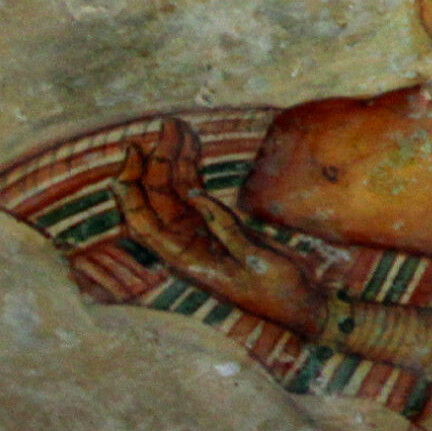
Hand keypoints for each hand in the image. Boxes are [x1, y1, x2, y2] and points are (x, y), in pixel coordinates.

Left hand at [112, 119, 324, 332]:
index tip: (131, 156)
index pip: (143, 220)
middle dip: (158, 160)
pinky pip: (196, 192)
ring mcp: (198, 233)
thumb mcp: (255, 263)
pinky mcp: (216, 226)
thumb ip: (226, 230)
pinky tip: (192, 146)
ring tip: (178, 125)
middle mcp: (183, 244)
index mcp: (185, 259)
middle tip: (167, 125)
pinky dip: (193, 169)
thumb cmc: (279, 291)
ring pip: (175, 190)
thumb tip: (196, 196)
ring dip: (175, 159)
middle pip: (158, 197)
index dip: (131, 188)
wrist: (300, 306)